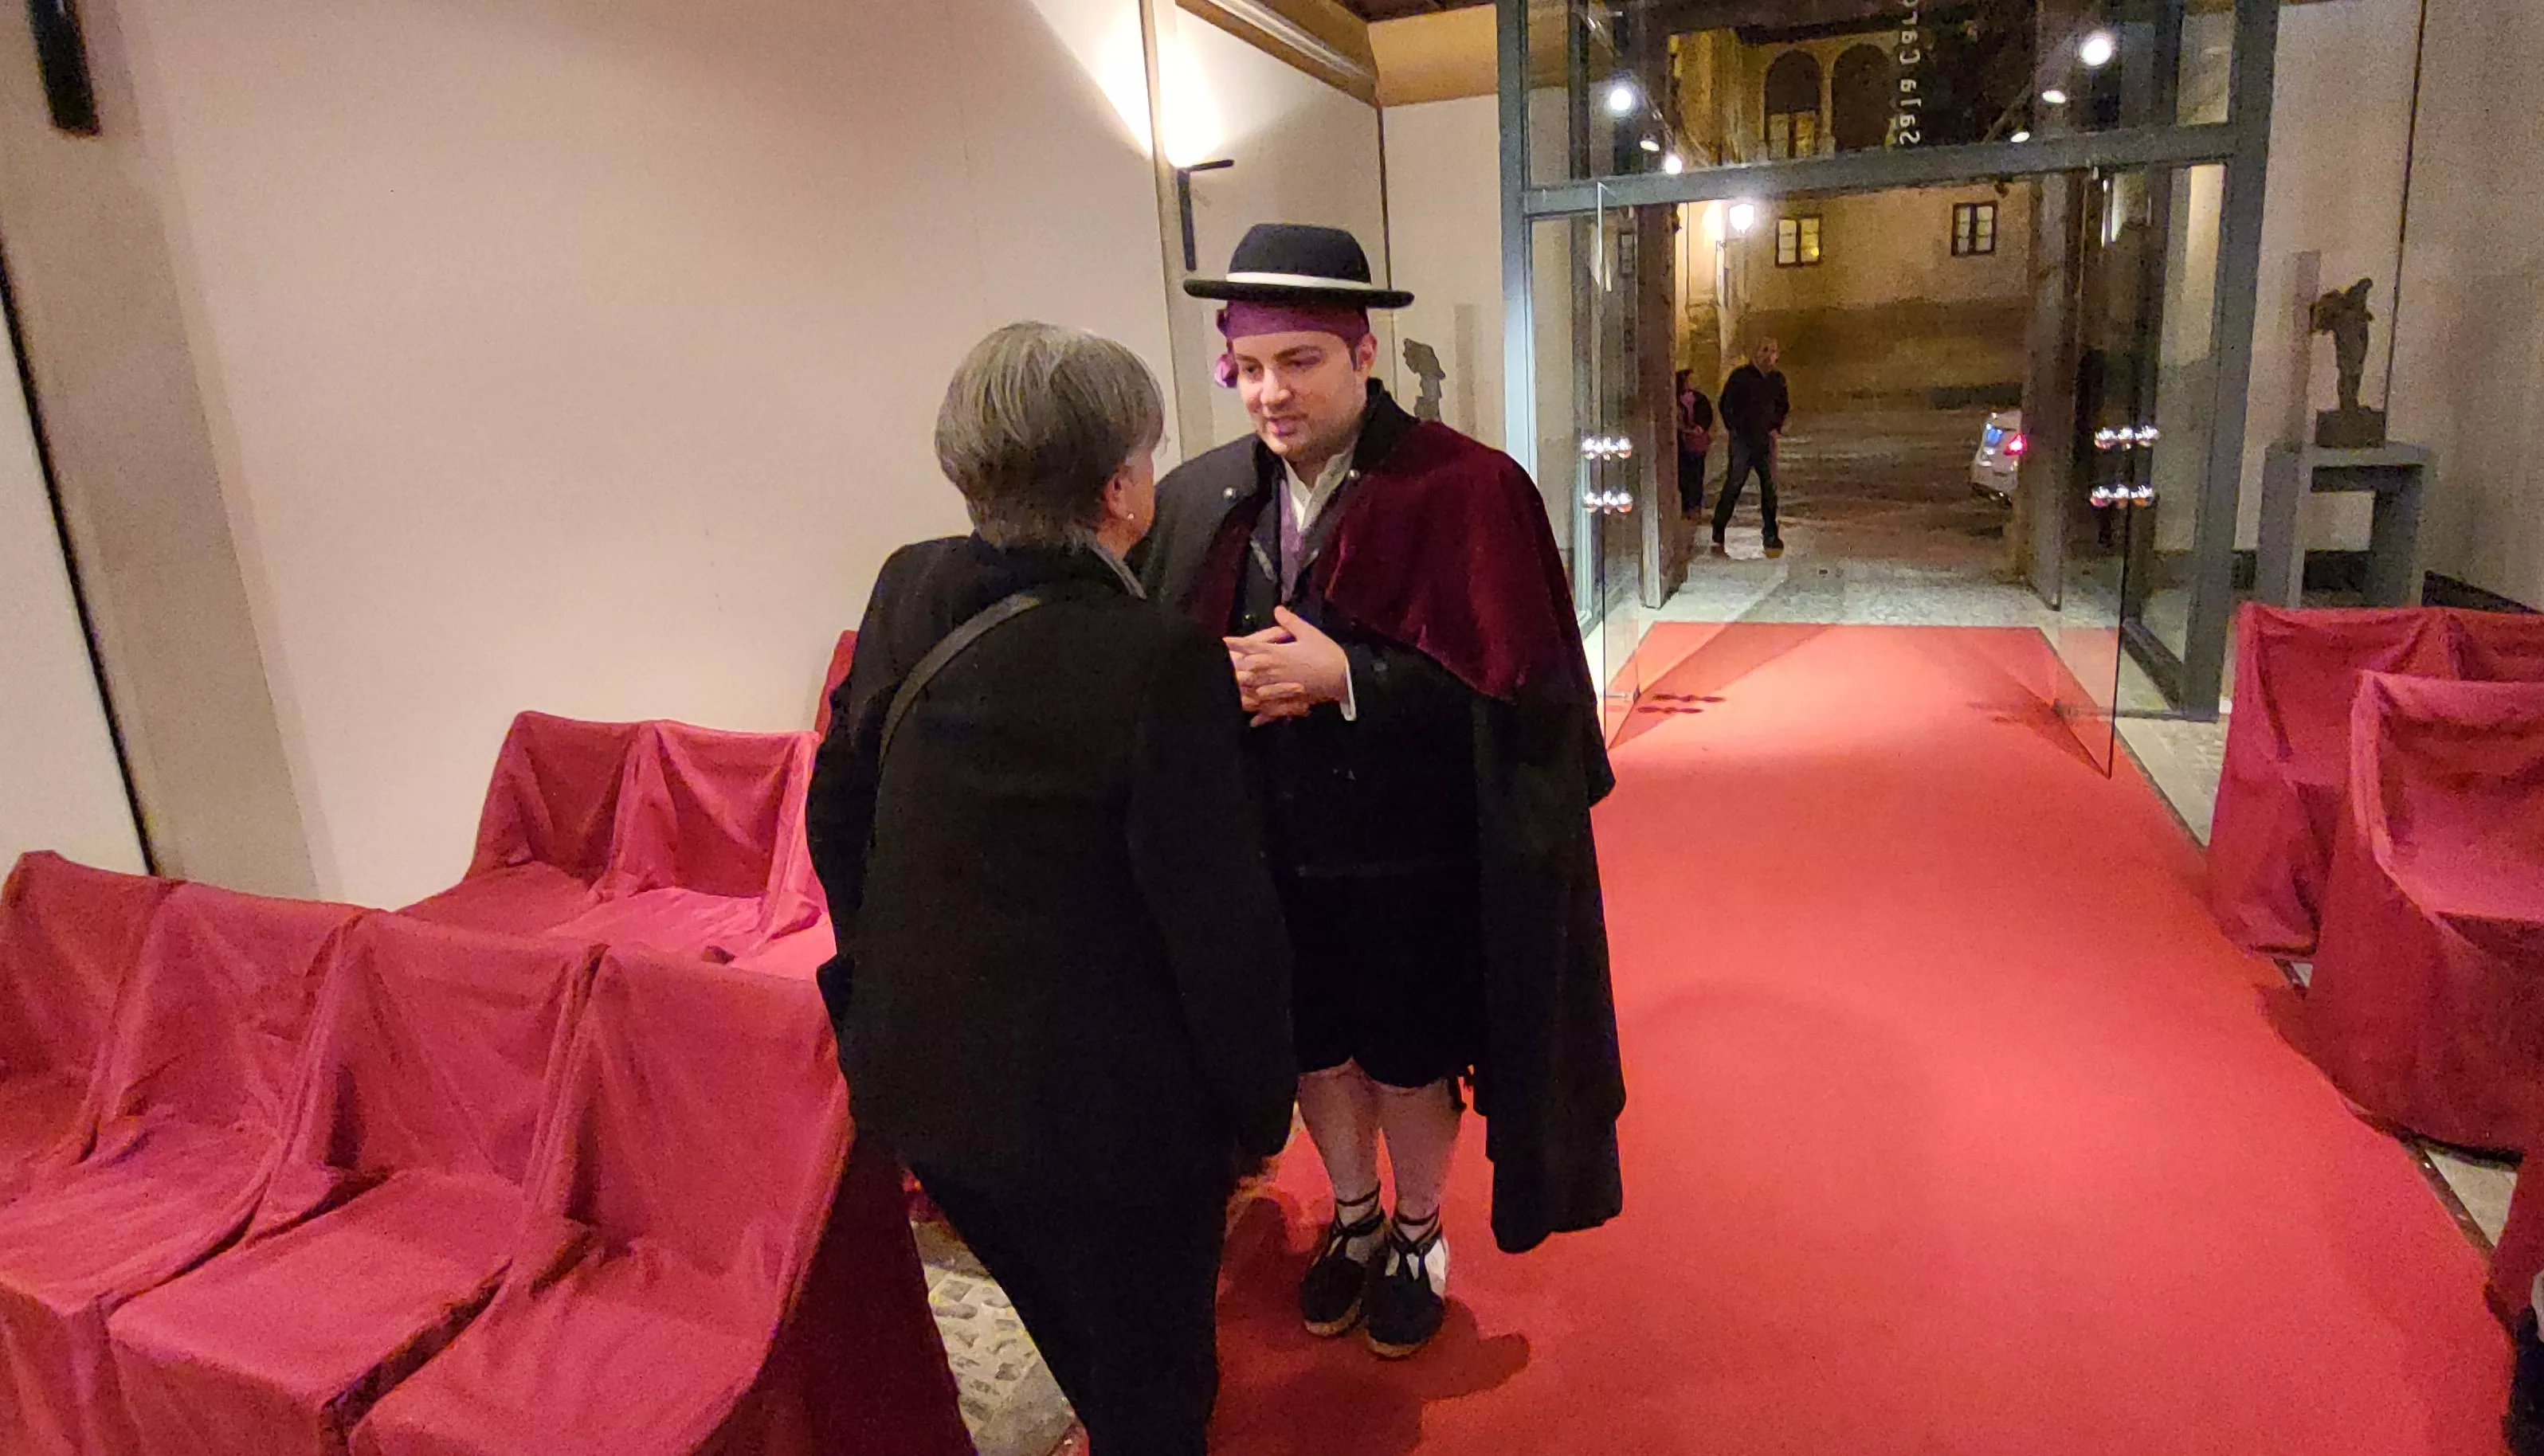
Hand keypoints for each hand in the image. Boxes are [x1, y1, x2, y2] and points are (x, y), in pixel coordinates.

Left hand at [1224, 607, 1349, 726]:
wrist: (1343, 678)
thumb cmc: (1326, 654)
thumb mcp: (1309, 633)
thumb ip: (1290, 621)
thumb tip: (1277, 609)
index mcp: (1278, 654)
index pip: (1251, 647)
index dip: (1236, 644)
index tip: (1222, 641)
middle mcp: (1274, 672)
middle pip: (1247, 671)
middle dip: (1234, 669)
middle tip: (1221, 668)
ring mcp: (1280, 688)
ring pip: (1254, 690)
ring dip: (1242, 690)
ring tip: (1230, 692)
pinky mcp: (1289, 700)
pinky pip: (1270, 710)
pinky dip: (1261, 715)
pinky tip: (1252, 721)